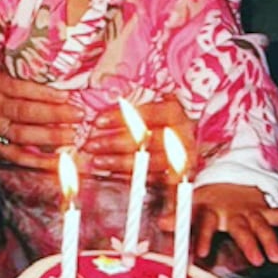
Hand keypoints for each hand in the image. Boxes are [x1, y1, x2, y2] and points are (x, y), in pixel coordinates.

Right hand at [0, 66, 80, 169]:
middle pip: (23, 112)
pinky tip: (58, 161)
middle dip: (53, 114)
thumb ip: (13, 61)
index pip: (18, 88)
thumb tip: (45, 48)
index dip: (42, 92)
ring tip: (72, 136)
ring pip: (21, 134)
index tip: (66, 95)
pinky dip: (38, 161)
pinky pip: (16, 157)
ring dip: (49, 137)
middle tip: (78, 115)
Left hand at [80, 97, 195, 178]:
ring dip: (119, 162)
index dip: (120, 118)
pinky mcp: (178, 176)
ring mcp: (181, 157)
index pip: (145, 113)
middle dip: (114, 143)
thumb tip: (101, 99)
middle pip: (145, 140)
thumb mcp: (150, 105)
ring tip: (96, 161)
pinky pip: (152, 179)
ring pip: (148, 161)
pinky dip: (131, 176)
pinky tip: (112, 173)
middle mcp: (180, 134)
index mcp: (173, 112)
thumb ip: (130, 107)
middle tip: (91, 145)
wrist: (185, 140)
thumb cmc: (161, 119)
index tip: (98, 122)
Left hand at [161, 183, 277, 266]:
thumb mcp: (193, 204)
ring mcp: (251, 210)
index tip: (202, 253)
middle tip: (256, 260)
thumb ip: (179, 216)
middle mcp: (232, 210)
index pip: (205, 221)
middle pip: (241, 226)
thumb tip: (161, 223)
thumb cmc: (210, 199)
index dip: (203, 236)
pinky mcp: (267, 210)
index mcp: (211, 209)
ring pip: (263, 224)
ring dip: (270, 239)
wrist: (231, 178)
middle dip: (249, 242)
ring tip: (276, 256)